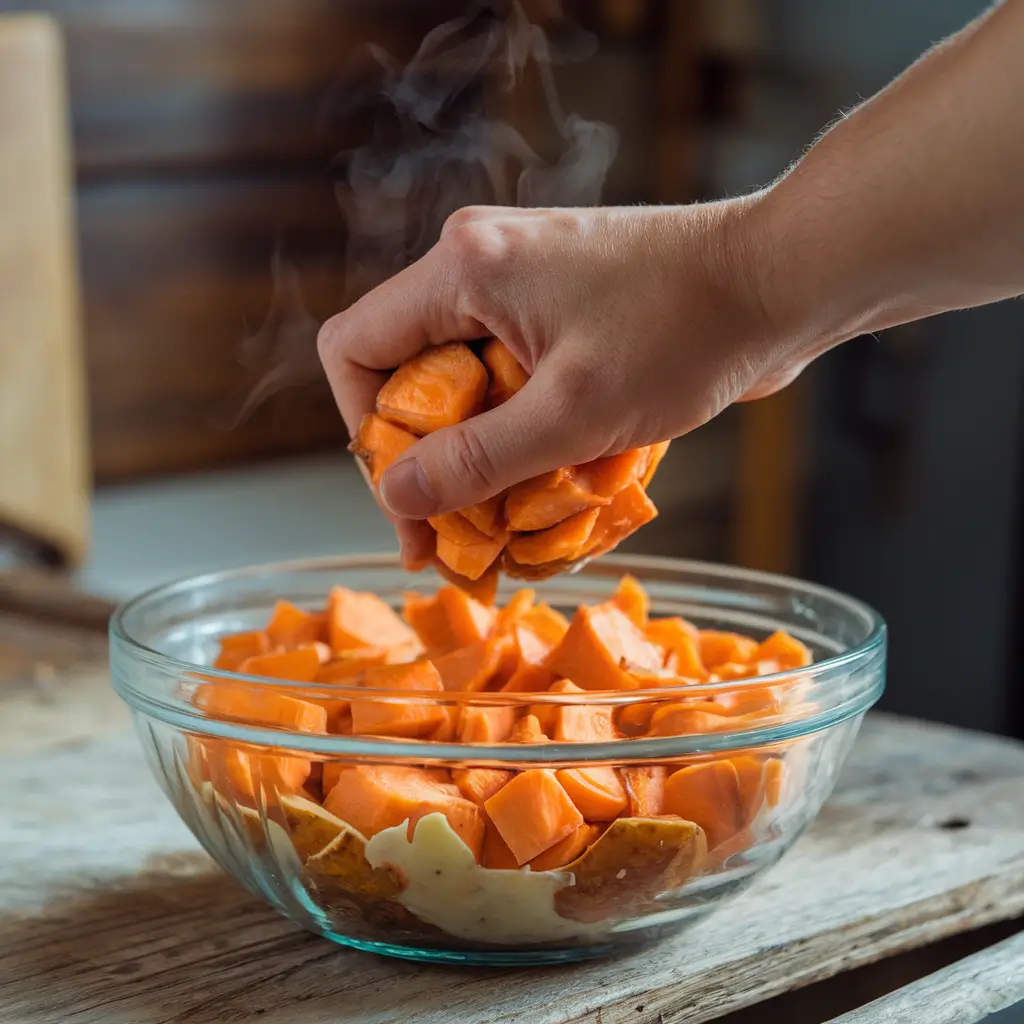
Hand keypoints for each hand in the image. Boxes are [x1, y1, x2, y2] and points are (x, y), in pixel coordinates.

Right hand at [317, 201, 786, 567]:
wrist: (781, 282)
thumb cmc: (686, 333)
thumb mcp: (571, 415)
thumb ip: (476, 461)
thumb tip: (398, 498)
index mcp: (465, 268)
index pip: (354, 349)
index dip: (365, 434)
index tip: (411, 501)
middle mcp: (481, 266)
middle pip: (406, 376)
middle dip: (430, 463)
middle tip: (461, 540)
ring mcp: (524, 287)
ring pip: (462, 387)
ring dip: (482, 459)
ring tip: (511, 528)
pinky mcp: (561, 311)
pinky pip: (511, 381)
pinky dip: (522, 436)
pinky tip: (555, 486)